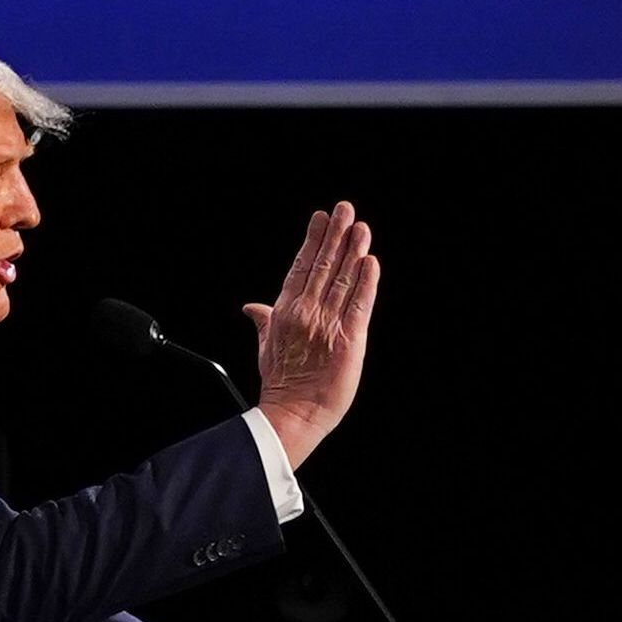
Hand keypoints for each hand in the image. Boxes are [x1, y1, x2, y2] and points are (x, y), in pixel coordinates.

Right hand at [245, 204, 378, 469]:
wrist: (294, 412)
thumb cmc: (281, 382)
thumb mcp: (267, 345)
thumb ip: (263, 320)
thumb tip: (251, 307)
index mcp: (285, 310)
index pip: (301, 266)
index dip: (312, 240)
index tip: (320, 217)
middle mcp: (306, 311)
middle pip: (323, 265)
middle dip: (334, 235)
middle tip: (345, 209)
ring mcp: (327, 323)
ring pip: (342, 279)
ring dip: (352, 251)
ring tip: (360, 227)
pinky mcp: (348, 339)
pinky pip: (360, 305)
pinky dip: (366, 282)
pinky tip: (370, 262)